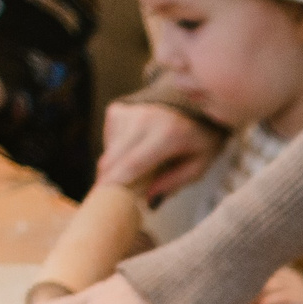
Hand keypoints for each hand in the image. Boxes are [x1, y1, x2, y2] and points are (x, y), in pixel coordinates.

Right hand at [96, 101, 222, 201]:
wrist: (194, 102)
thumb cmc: (199, 139)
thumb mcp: (198, 165)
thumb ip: (174, 183)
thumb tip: (147, 201)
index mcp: (168, 134)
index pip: (133, 164)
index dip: (116, 184)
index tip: (104, 201)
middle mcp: (143, 119)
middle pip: (113, 160)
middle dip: (107, 183)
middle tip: (111, 201)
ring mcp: (127, 112)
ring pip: (109, 154)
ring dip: (117, 169)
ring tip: (140, 169)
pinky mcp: (116, 110)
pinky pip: (109, 142)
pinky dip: (117, 153)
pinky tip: (135, 151)